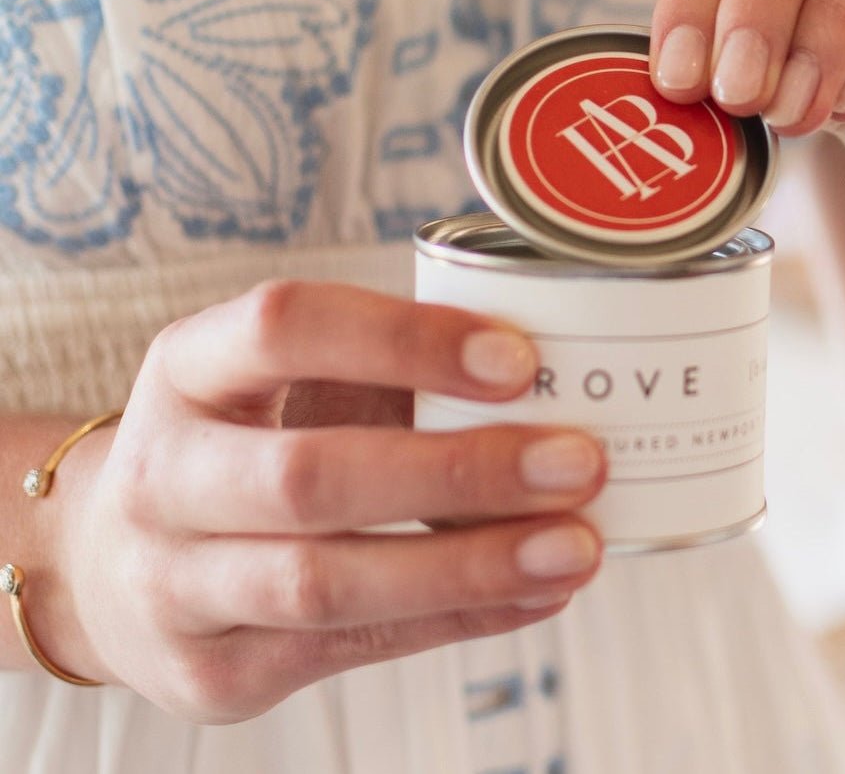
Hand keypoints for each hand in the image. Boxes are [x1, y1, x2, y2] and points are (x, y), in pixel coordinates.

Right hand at [56, 282, 604, 721]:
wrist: (114, 561)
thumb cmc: (246, 441)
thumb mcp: (287, 378)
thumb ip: (394, 368)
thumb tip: (552, 378)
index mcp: (188, 366)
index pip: (288, 326)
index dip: (407, 340)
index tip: (518, 359)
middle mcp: (162, 474)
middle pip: (310, 475)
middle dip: (459, 472)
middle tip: (577, 461)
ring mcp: (173, 584)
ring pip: (328, 581)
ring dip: (471, 566)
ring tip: (574, 545)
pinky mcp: (214, 671)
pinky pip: (352, 645)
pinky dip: (458, 619)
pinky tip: (534, 592)